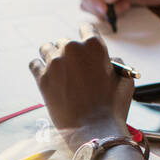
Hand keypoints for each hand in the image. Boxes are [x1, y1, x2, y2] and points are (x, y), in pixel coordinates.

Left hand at [29, 24, 135, 146]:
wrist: (93, 131)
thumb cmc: (112, 107)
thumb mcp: (125, 80)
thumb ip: (117, 63)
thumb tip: (109, 59)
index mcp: (94, 45)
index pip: (86, 29)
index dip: (86, 37)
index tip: (83, 47)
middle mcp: (72, 49)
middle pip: (66, 41)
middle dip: (69, 52)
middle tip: (73, 67)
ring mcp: (55, 62)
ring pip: (46, 48)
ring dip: (51, 55)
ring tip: (57, 68)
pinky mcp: (42, 78)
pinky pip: (34, 64)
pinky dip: (39, 67)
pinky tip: (46, 75)